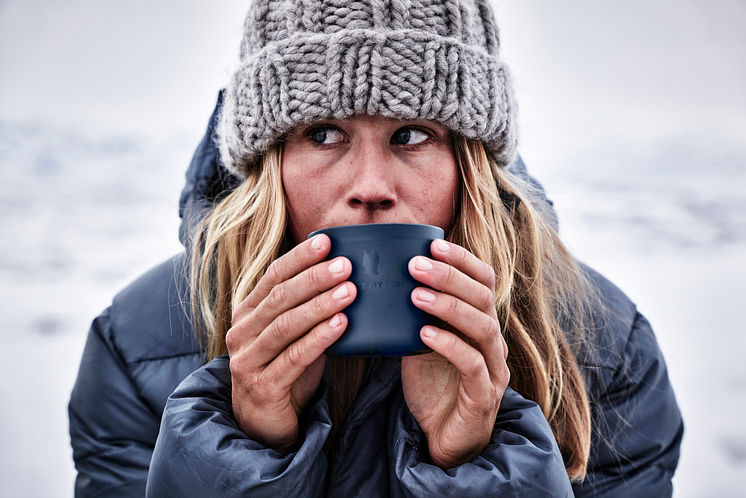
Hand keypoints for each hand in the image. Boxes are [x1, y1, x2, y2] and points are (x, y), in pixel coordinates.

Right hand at [226, 234, 356, 452]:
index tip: (327, 241)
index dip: (299, 258)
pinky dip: (319, 338)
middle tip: (346, 264)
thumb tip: (343, 273)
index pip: (272, 277)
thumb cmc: (284, 372)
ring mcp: (247, 360)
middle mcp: (241, 333)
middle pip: (280, 297)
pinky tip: (341, 324)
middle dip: (314, 278)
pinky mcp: (262, 386)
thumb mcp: (292, 335)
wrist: (265, 426)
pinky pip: (294, 356)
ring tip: (350, 290)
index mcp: (247, 314)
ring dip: (320, 304)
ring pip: (286, 325)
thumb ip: (306, 308)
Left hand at [402, 239, 509, 468]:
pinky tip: (423, 334)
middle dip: (450, 276)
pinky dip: (448, 345)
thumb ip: (414, 314)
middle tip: (416, 265)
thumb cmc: (433, 387)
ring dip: (449, 305)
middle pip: (483, 298)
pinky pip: (472, 364)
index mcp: (480, 323)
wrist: (445, 440)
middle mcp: (493, 342)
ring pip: (482, 327)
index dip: (462, 261)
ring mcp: (493, 368)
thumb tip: (382, 280)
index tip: (432, 245)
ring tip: (416, 294)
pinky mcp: (484, 395)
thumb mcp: (421, 343)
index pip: (483, 281)